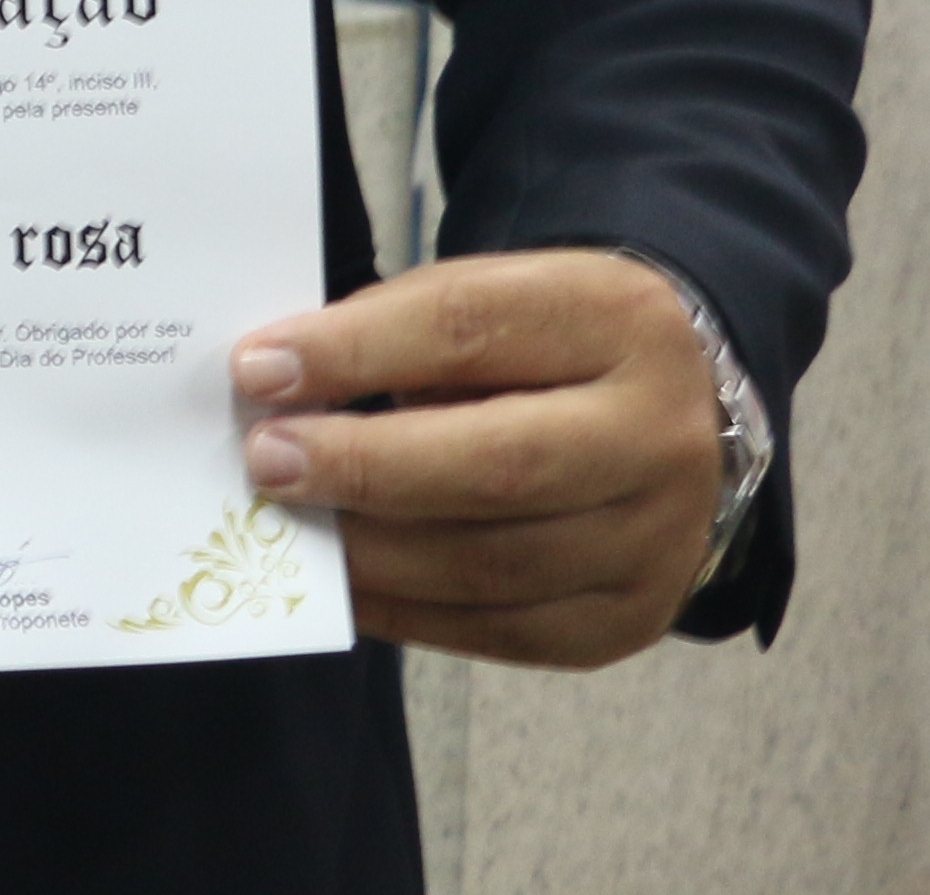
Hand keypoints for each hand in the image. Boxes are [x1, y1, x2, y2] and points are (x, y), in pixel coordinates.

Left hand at [232, 250, 720, 669]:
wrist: (671, 420)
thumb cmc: (548, 349)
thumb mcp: (495, 299)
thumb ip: (397, 333)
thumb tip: (278, 390)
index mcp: (620, 321)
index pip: (472, 328)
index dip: (357, 350)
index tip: (258, 369)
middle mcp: (659, 436)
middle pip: (499, 464)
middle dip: (364, 466)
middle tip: (267, 461)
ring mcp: (657, 541)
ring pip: (494, 563)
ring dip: (372, 552)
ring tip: (291, 526)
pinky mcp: (630, 620)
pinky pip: (502, 629)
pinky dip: (407, 611)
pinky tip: (344, 584)